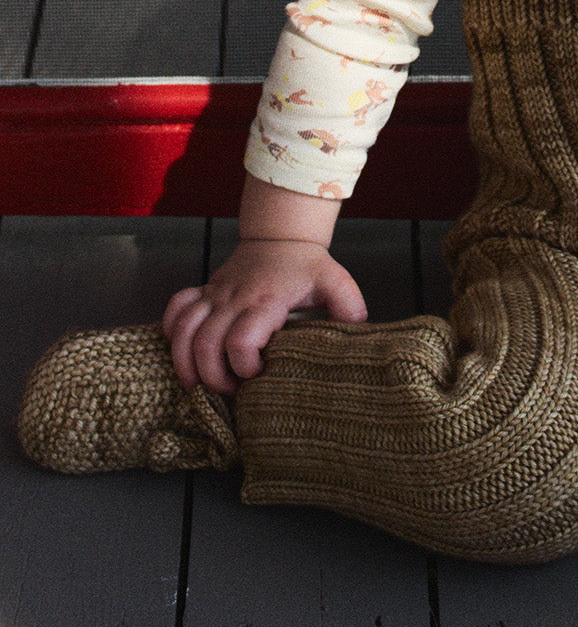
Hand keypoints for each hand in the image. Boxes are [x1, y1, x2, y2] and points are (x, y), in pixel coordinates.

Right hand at [163, 238, 366, 395]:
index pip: (241, 342)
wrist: (280, 234)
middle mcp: (234, 299)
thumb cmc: (308, 265)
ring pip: (183, 331)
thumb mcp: (335, 283)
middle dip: (213, 378)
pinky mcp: (204, 290)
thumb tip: (358, 338)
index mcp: (266, 301)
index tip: (258, 375)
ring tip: (197, 386)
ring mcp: (215, 294)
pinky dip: (171, 332)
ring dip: (185, 363)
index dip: (245, 368)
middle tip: (229, 392)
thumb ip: (349, 309)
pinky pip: (175, 309)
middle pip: (205, 345)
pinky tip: (181, 351)